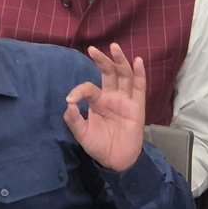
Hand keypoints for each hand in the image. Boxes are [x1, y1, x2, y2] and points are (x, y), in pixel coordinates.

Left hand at [65, 43, 147, 173]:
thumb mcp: (82, 134)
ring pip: (124, 76)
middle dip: (102, 60)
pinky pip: (140, 87)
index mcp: (97, 101)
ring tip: (114, 47)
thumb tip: (68, 103)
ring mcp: (125, 100)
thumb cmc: (99, 146)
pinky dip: (139, 74)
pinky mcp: (137, 106)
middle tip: (92, 49)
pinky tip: (137, 61)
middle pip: (108, 73)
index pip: (88, 88)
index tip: (70, 100)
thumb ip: (74, 120)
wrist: (116, 160)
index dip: (79, 90)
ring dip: (120, 61)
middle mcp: (111, 97)